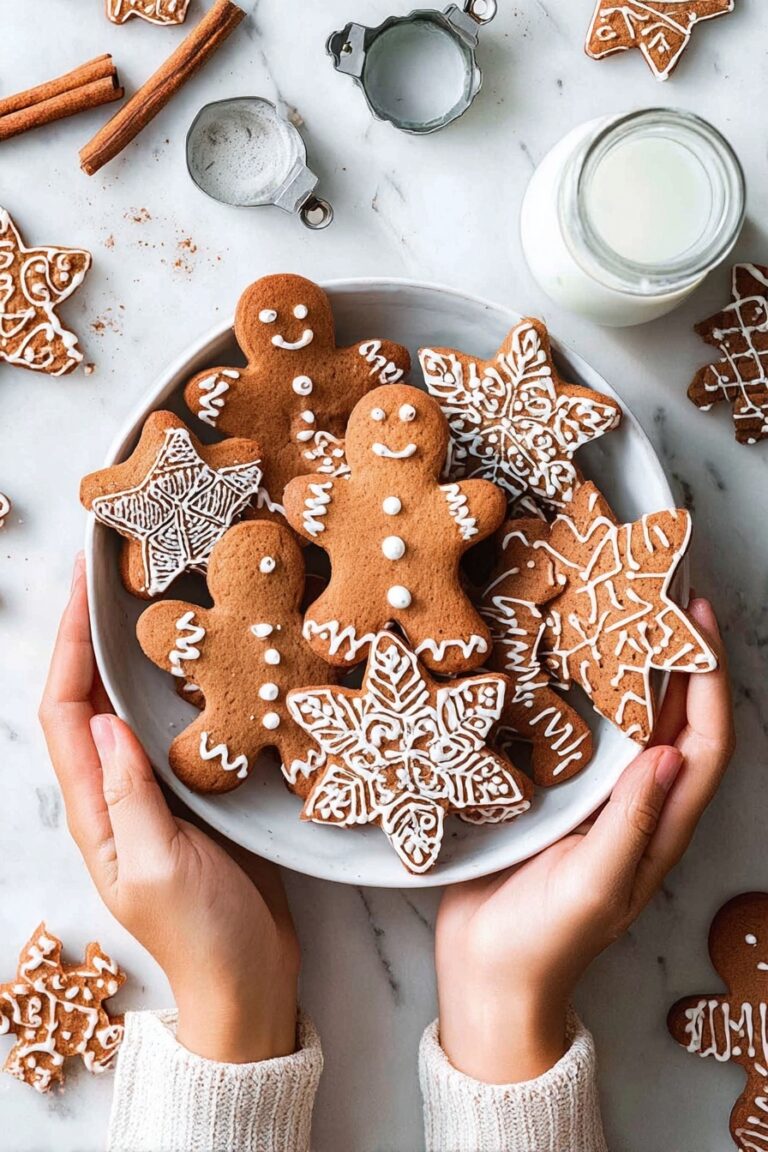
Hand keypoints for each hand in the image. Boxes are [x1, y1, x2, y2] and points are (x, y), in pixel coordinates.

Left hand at [39, 554, 299, 1063]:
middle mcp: (118, 793)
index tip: (82, 587)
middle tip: (117, 574)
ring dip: (134, 654)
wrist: (250, 984)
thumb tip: (106, 720)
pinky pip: (179, 730)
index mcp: (97, 811)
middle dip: (91, 635)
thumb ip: (130, 799)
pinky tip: (210, 661)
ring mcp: (157, 793)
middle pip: (90, 699)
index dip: (65, 648)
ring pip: (134, 709)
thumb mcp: (159, 870)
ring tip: (159, 600)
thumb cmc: (203, 938)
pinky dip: (182, 689)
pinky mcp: (197, 797)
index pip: (64, 714)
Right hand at [436, 598, 733, 1083]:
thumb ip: (632, 823)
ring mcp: (597, 800)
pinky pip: (585, 736)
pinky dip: (587, 695)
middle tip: (659, 596)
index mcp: (660, 826)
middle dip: (680, 658)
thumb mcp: (595, 885)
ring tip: (619, 614)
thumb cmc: (545, 941)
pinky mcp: (556, 797)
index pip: (704, 742)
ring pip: (631, 723)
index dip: (709, 681)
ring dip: (636, 669)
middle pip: (675, 721)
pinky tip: (562, 665)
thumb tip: (669, 752)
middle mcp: (637, 805)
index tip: (695, 620)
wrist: (488, 974)